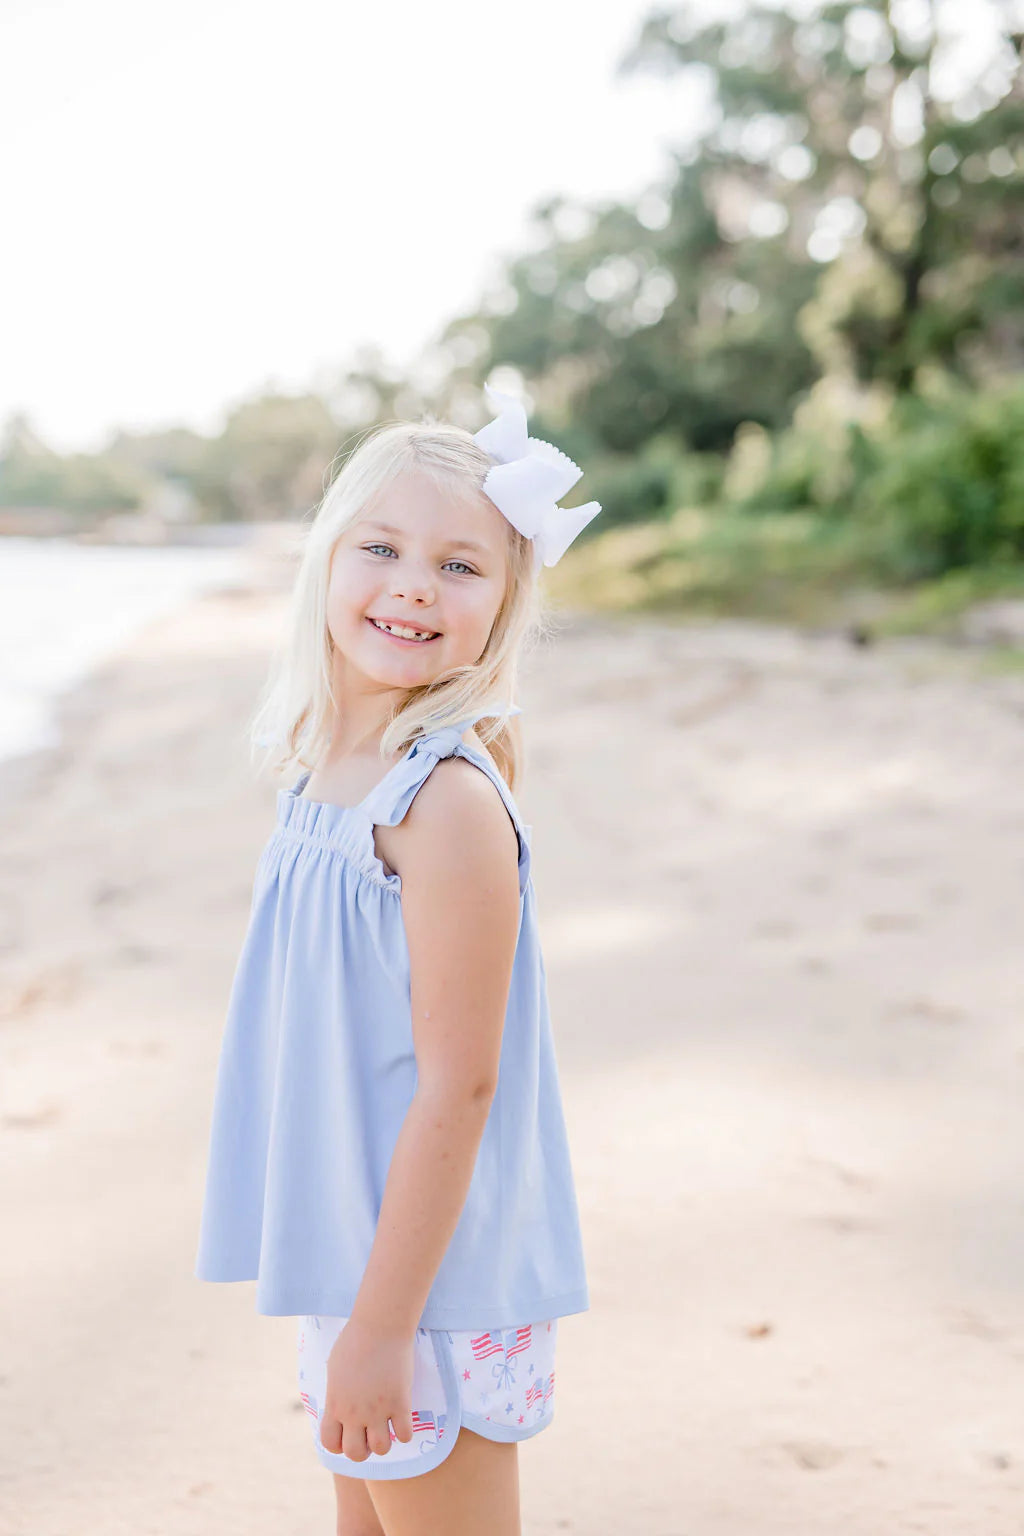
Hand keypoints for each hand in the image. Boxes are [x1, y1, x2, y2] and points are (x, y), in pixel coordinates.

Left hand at [320, 1318, 415, 1461]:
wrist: (379, 1325)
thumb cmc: (355, 1340)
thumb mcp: (334, 1369)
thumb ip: (336, 1394)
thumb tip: (338, 1408)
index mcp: (335, 1404)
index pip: (330, 1444)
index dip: (340, 1444)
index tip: (349, 1432)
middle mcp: (354, 1413)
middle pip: (355, 1454)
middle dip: (363, 1449)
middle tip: (369, 1432)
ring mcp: (378, 1409)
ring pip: (381, 1449)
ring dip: (384, 1442)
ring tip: (386, 1425)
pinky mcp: (400, 1402)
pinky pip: (405, 1435)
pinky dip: (404, 1432)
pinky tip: (402, 1417)